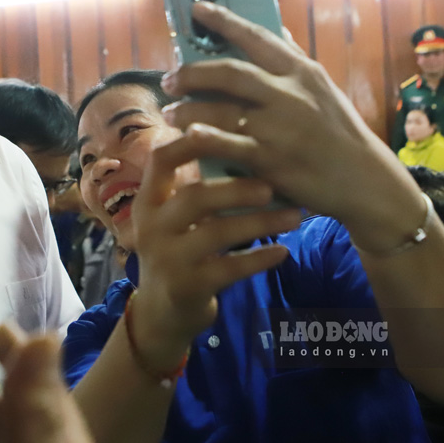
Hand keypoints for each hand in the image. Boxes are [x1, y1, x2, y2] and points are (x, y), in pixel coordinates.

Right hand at [128, 127, 293, 368]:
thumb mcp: (172, 217)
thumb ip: (191, 184)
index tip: (224, 130)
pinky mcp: (187, 287)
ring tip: (294, 217)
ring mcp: (168, 258)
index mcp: (149, 201)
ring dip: (260, 223)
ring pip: (216, 233)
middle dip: (237, 188)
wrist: (162, 312)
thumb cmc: (177, 249)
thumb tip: (229, 135)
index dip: (189, 142)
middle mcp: (152, 226)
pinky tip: (283, 251)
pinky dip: (259, 259)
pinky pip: (229, 268)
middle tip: (273, 185)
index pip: (161, 161)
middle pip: (195, 197)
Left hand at [160, 1, 424, 240]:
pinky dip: (206, 138)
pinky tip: (188, 136)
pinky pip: (229, 145)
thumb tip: (277, 29)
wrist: (364, 179)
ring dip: (187, 109)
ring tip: (169, 113)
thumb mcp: (323, 88)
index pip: (256, 37)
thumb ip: (295, 59)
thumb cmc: (339, 132)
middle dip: (192, 73)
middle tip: (169, 79)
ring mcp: (278, 127)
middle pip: (229, 73)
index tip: (196, 8)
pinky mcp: (271, 159)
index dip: (223, 21)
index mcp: (301, 72)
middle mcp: (289, 94)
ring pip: (221, 109)